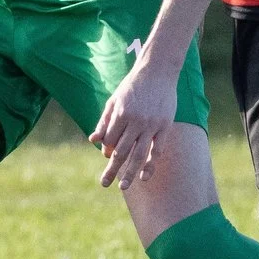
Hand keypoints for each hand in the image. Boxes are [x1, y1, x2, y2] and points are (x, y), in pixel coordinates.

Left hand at [89, 53, 181, 189]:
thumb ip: (104, 121)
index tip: (107, 155)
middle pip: (121, 151)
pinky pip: (157, 150)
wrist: (158, 71)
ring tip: (123, 187)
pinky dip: (150, 164)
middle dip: (112, 169)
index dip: (106, 150)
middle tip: (104, 184)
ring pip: (139, 154)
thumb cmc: (133, 86)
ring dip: (130, 173)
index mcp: (121, 114)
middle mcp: (135, 121)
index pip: (110, 140)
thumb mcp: (114, 100)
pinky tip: (145, 176)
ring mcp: (151, 125)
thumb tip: (93, 140)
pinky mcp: (165, 126)